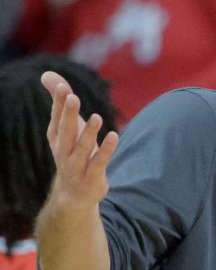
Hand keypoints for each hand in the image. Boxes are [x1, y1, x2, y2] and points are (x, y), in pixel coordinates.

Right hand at [41, 71, 119, 209]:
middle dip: (69, 114)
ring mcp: (77, 166)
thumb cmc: (72, 154)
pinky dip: (106, 149)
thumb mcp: (67, 129)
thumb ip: (61, 103)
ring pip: (82, 148)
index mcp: (56, 139)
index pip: (57, 118)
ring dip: (89, 133)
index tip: (64, 87)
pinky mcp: (92, 177)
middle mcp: (63, 152)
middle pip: (65, 131)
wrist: (74, 194)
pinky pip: (100, 162)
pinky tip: (114, 135)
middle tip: (73, 97)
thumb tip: (47, 75)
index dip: (59, 104)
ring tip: (97, 117)